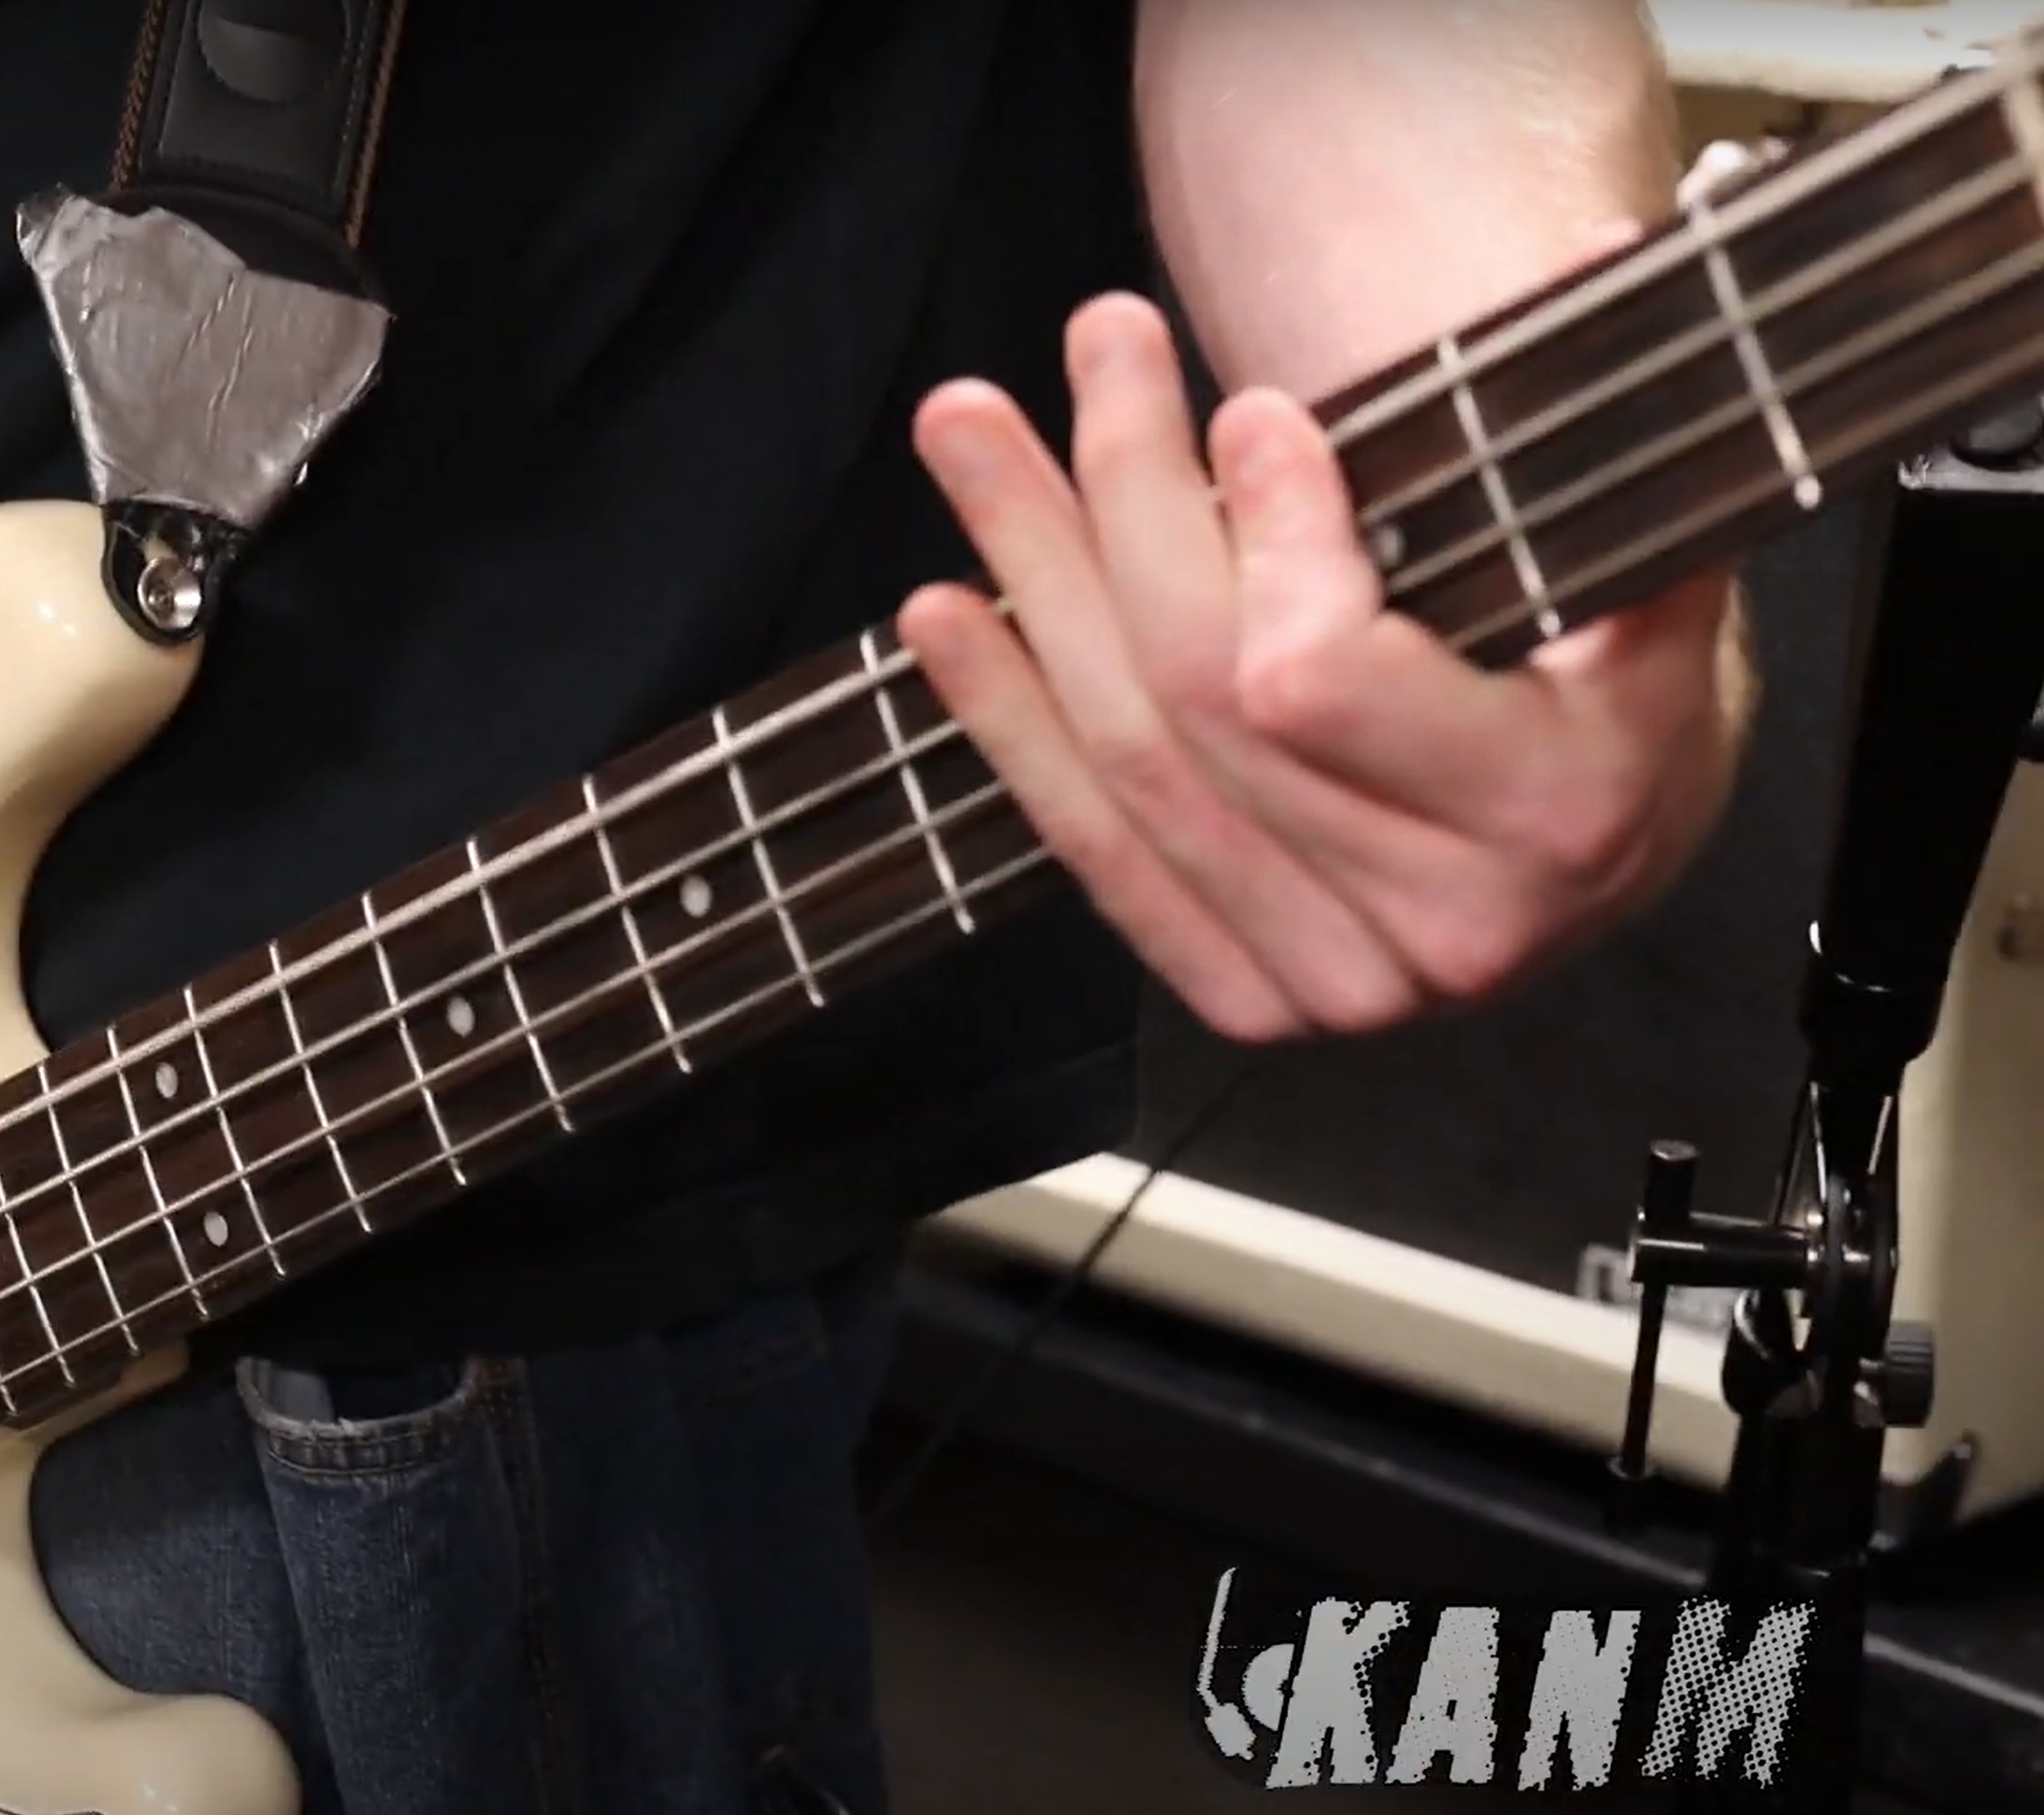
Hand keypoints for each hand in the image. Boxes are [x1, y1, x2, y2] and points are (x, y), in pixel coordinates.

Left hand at [896, 293, 1743, 1042]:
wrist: (1612, 836)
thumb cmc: (1623, 675)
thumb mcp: (1646, 557)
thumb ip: (1592, 431)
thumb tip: (1580, 262)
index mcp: (1555, 814)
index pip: (1320, 676)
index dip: (1265, 537)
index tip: (1250, 411)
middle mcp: (1442, 921)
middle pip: (1199, 700)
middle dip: (1121, 495)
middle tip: (1090, 342)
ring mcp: (1334, 977)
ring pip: (1128, 760)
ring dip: (1032, 575)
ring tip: (970, 435)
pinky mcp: (1246, 994)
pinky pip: (1094, 850)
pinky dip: (1007, 721)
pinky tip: (946, 615)